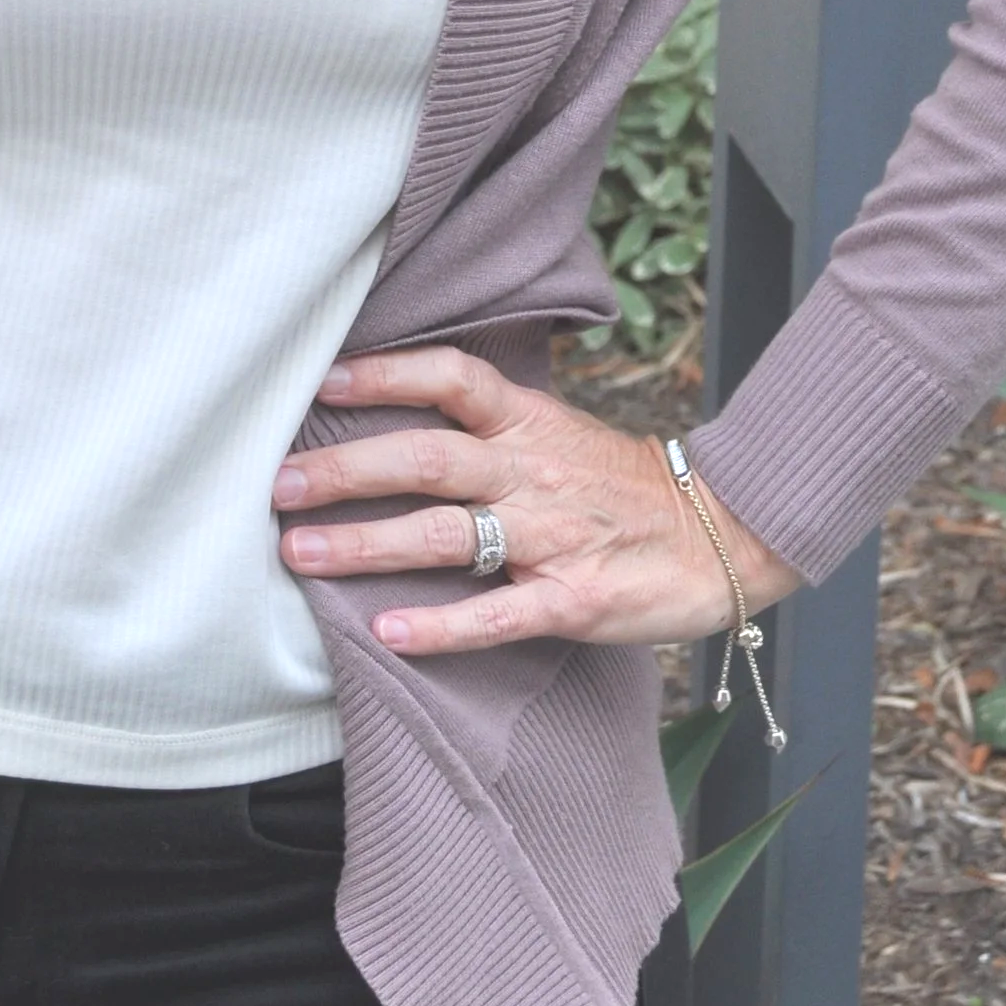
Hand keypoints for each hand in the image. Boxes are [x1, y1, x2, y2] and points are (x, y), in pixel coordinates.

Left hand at [271, 348, 800, 658]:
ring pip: (447, 533)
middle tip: (279, 486)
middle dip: (347, 470)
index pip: (451, 379)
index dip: (386, 374)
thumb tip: (405, 412)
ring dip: (366, 543)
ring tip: (301, 554)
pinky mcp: (571, 600)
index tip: (323, 380)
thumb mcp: (561, 435)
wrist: (726, 535)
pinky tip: (386, 632)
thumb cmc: (625, 490)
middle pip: (426, 457)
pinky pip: (495, 614)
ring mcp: (552, 537)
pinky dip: (439, 626)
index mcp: (530, 424)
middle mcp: (533, 471)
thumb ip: (492, 427)